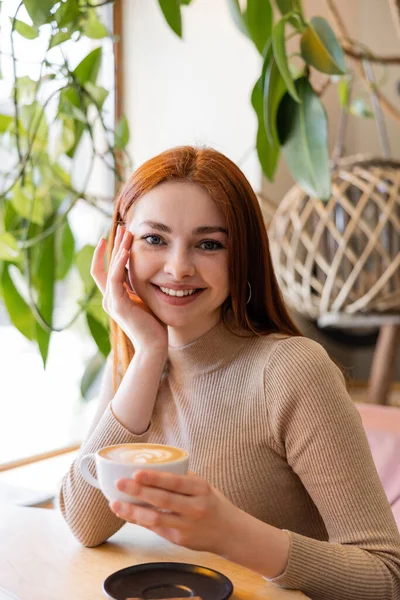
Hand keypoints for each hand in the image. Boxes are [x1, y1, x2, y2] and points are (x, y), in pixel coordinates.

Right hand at [91, 224, 167, 353]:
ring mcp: (111, 302)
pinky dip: (119, 263)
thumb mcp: (145, 300)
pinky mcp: (118, 305)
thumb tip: (148, 273)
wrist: (154, 346)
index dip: (107, 253)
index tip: (117, 236)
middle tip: (123, 227)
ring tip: (126, 233)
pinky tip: (126, 250)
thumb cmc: (154, 325)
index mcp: (114, 297)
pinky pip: (115, 279)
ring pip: (109, 269)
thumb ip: (140, 287)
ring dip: (117, 249)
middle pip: (103, 265)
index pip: (104, 271)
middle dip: (114, 244)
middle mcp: (109, 298)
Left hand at [109, 470, 241, 554]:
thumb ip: (182, 478)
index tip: (137, 473)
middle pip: (163, 500)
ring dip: (133, 511)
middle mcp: (195, 508)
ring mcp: (186, 526)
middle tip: (119, 483)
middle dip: (138, 492)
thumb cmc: (212, 503)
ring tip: (115, 503)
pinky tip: (127, 514)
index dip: (155, 478)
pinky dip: (139, 521)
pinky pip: (155, 529)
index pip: (176, 482)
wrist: (229, 532)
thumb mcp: (203, 486)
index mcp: (201, 489)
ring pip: (155, 519)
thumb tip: (152, 467)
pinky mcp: (179, 540)